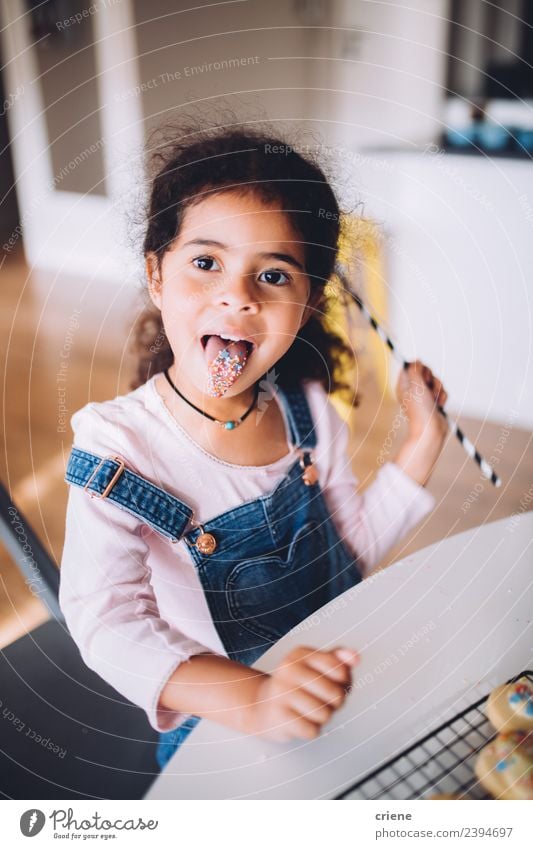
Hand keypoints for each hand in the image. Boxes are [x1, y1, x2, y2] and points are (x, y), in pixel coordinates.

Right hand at [245, 645, 358, 741]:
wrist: (262, 706)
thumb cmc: (297, 686)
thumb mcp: (315, 667)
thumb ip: (338, 660)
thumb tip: (356, 658)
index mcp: (301, 654)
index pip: (340, 669)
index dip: (344, 681)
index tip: (333, 682)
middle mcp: (289, 669)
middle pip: (336, 695)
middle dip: (334, 703)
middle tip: (321, 700)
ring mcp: (282, 693)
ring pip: (325, 715)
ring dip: (322, 717)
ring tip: (308, 710)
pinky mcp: (278, 716)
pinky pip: (312, 730)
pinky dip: (310, 730)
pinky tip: (300, 720)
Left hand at [394, 360, 448, 485]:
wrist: (430, 430)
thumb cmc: (420, 410)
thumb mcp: (415, 385)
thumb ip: (415, 370)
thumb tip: (416, 361)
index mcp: (404, 385)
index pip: (410, 367)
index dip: (419, 368)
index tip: (422, 375)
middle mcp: (413, 390)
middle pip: (425, 372)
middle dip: (431, 379)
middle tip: (427, 388)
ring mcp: (424, 396)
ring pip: (435, 382)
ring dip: (438, 389)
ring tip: (434, 399)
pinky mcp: (433, 402)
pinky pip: (441, 392)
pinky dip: (442, 397)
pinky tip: (439, 405)